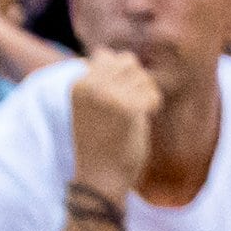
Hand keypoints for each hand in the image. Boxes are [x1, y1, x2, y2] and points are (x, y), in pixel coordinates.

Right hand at [71, 48, 160, 200]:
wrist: (99, 178)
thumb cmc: (98, 141)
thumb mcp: (89, 103)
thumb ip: (97, 77)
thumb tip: (102, 51)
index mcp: (77, 83)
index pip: (107, 56)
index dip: (116, 77)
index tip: (107, 104)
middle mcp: (90, 85)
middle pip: (128, 62)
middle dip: (132, 83)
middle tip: (120, 111)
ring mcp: (109, 95)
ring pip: (144, 77)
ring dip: (142, 96)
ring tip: (126, 119)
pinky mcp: (130, 108)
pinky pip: (153, 96)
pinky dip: (151, 110)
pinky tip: (135, 125)